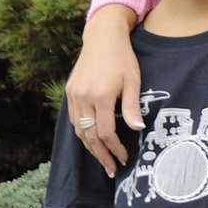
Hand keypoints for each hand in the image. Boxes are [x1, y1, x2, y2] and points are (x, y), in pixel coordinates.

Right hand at [65, 7, 143, 177]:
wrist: (102, 38)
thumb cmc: (123, 59)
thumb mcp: (133, 81)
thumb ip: (132, 107)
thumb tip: (137, 130)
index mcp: (100, 96)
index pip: (105, 132)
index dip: (115, 148)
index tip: (124, 158)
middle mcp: (83, 98)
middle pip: (89, 136)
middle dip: (101, 155)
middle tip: (112, 169)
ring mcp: (74, 95)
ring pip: (79, 130)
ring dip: (90, 147)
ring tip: (103, 160)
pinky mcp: (70, 92)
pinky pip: (75, 119)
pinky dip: (82, 133)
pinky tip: (91, 141)